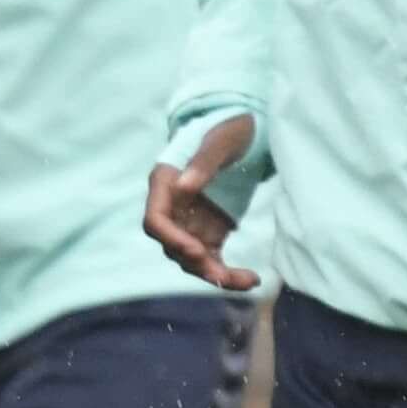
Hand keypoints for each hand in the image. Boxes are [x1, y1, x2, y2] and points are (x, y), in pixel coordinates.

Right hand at [145, 113, 261, 293]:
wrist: (245, 129)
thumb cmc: (230, 127)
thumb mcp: (222, 138)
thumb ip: (204, 161)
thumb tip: (184, 186)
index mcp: (165, 182)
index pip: (155, 220)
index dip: (172, 239)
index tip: (197, 250)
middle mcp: (173, 207)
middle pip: (173, 246)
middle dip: (197, 264)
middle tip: (224, 275)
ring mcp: (190, 222)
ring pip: (193, 260)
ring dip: (216, 275)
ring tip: (247, 281)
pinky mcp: (210, 231)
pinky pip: (213, 259)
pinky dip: (228, 273)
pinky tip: (251, 280)